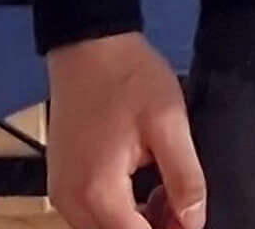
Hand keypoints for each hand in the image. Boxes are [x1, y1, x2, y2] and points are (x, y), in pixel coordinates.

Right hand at [46, 33, 206, 228]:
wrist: (88, 44)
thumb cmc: (129, 79)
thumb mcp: (169, 122)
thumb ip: (185, 178)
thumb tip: (194, 221)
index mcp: (98, 194)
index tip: (190, 214)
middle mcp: (71, 204)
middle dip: (154, 228)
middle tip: (180, 199)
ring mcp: (61, 194)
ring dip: (136, 222)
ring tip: (165, 188)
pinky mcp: (60, 182)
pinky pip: (91, 214)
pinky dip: (118, 210)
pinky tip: (142, 183)